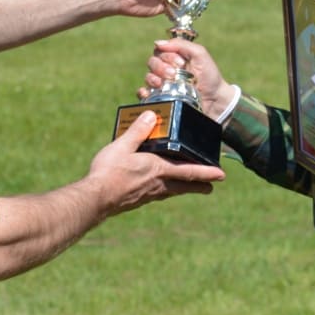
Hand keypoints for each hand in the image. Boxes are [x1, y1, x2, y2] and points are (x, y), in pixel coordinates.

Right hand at [87, 111, 224, 215]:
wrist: (94, 199)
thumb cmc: (108, 172)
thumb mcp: (122, 145)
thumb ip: (138, 131)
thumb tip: (152, 115)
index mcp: (157, 169)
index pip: (188, 171)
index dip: (206, 172)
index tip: (221, 175)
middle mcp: (157, 184)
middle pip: (184, 186)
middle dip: (199, 185)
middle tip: (211, 186)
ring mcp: (148, 194)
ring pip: (172, 191)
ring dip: (183, 188)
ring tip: (189, 186)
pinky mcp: (138, 200)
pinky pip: (158, 194)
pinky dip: (166, 190)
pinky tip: (160, 188)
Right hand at [138, 39, 236, 119]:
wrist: (215, 100)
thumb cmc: (209, 76)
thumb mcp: (200, 55)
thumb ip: (182, 45)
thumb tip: (158, 43)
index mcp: (174, 57)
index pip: (160, 50)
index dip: (168, 55)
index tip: (181, 63)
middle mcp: (166, 69)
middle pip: (152, 62)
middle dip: (161, 67)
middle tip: (173, 74)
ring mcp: (163, 84)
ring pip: (148, 76)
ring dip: (153, 78)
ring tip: (163, 84)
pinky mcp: (161, 98)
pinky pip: (145, 93)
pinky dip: (144, 92)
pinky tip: (149, 92)